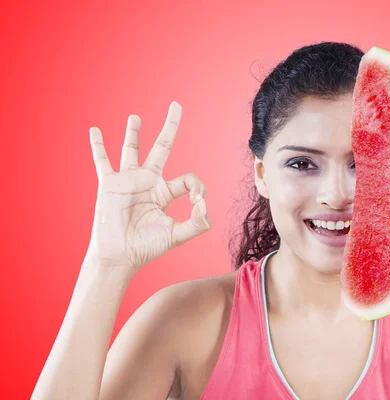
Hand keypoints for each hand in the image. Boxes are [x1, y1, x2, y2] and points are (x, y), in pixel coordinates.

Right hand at [87, 101, 210, 272]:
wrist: (120, 257)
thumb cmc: (146, 247)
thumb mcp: (176, 236)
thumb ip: (196, 224)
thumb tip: (205, 206)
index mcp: (166, 192)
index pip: (188, 178)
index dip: (198, 187)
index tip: (198, 202)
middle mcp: (148, 182)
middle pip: (162, 148)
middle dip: (170, 127)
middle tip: (176, 105)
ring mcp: (128, 181)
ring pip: (132, 150)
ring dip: (134, 133)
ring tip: (135, 117)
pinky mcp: (110, 184)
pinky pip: (103, 161)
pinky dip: (98, 146)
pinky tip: (95, 131)